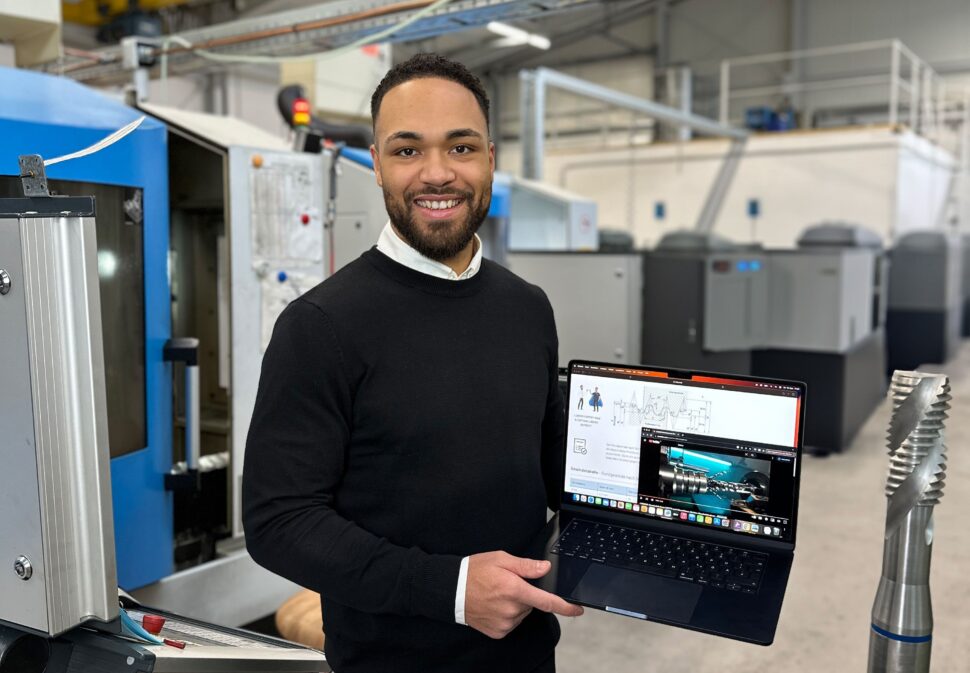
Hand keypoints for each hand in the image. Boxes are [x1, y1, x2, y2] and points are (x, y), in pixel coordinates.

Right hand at [464, 551, 583, 638]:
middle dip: (525, 594)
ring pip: (521, 614)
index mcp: (514, 589)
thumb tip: (546, 568)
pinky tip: (494, 606)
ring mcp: (504, 622)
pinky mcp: (498, 631)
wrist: (451, 590)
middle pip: (531, 604)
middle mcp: (511, 609)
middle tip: (507, 584)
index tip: (578, 609)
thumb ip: (526, 566)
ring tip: (496, 594)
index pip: (547, 601)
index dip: (566, 606)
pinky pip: (511, 623)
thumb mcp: (501, 559)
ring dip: (515, 605)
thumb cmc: (474, 571)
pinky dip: (507, 615)